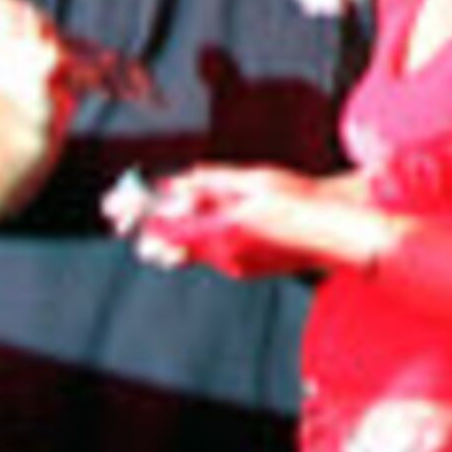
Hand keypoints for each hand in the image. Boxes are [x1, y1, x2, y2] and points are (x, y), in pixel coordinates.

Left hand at [135, 164, 379, 278]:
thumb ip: (214, 183)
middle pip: (169, 247)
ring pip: (188, 253)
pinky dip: (201, 243)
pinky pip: (212, 256)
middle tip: (125, 217)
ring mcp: (233, 265)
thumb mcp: (256, 181)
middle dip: (146, 232)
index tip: (116, 207)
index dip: (139, 214)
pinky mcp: (244, 270)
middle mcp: (223, 253)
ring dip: (171, 239)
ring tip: (155, 230)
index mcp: (224, 229)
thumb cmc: (303, 200)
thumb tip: (180, 181)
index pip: (166, 226)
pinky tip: (209, 230)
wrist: (336, 231)